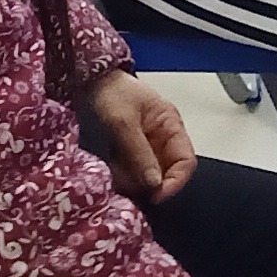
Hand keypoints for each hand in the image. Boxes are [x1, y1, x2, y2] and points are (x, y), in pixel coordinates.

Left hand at [88, 69, 196, 199]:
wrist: (90, 81)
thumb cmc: (112, 92)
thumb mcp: (123, 121)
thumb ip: (139, 152)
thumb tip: (154, 183)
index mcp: (170, 124)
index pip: (185, 161)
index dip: (176, 182)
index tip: (158, 196)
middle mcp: (162, 137)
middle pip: (167, 172)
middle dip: (150, 183)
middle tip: (130, 186)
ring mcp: (146, 145)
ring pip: (149, 175)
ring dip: (134, 181)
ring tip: (117, 174)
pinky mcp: (130, 152)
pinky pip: (133, 172)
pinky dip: (124, 176)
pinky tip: (113, 171)